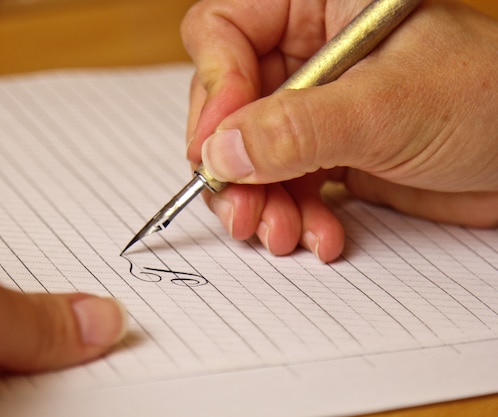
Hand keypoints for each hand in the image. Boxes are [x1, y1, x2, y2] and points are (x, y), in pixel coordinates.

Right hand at [181, 0, 497, 261]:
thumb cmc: (490, 99)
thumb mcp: (388, 107)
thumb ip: (298, 128)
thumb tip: (222, 151)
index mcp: (318, 7)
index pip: (226, 31)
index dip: (214, 89)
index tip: (217, 148)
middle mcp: (307, 53)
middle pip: (229, 103)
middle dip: (235, 164)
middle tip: (241, 209)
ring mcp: (314, 105)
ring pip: (249, 152)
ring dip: (260, 200)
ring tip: (282, 232)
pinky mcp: (326, 151)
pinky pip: (282, 182)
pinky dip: (292, 214)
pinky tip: (317, 234)